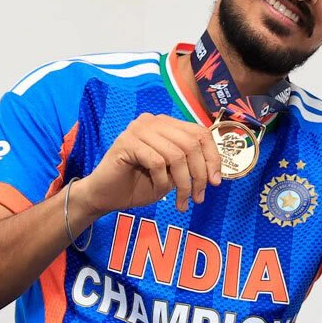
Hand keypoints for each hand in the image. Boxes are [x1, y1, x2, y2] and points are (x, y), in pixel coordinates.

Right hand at [80, 113, 222, 217]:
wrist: (106, 196)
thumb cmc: (139, 185)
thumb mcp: (172, 174)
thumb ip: (189, 165)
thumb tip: (214, 172)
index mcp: (166, 124)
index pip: (200, 133)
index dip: (213, 158)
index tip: (215, 182)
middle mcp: (153, 121)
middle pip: (191, 143)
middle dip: (199, 175)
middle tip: (198, 198)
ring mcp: (138, 129)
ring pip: (176, 155)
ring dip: (182, 183)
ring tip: (180, 202)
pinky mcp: (127, 142)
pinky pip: (157, 162)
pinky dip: (162, 181)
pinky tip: (158, 191)